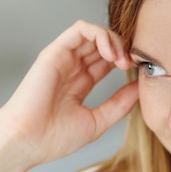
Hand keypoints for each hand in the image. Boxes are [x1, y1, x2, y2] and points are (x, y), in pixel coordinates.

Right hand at [1, 20, 137, 171]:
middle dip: (124, 49)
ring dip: (115, 40)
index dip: (126, 61)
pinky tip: (110, 53)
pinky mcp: (55, 52)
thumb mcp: (98, 121)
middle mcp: (72, 67)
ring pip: (95, 33)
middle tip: (133, 64)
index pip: (108, 60)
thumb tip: (140, 87)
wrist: (28, 142)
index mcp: (81, 82)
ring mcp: (64, 58)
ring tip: (122, 60)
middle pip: (104, 44)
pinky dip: (101, 34)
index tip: (138, 73)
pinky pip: (81, 29)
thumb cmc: (54, 138)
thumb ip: (120, 104)